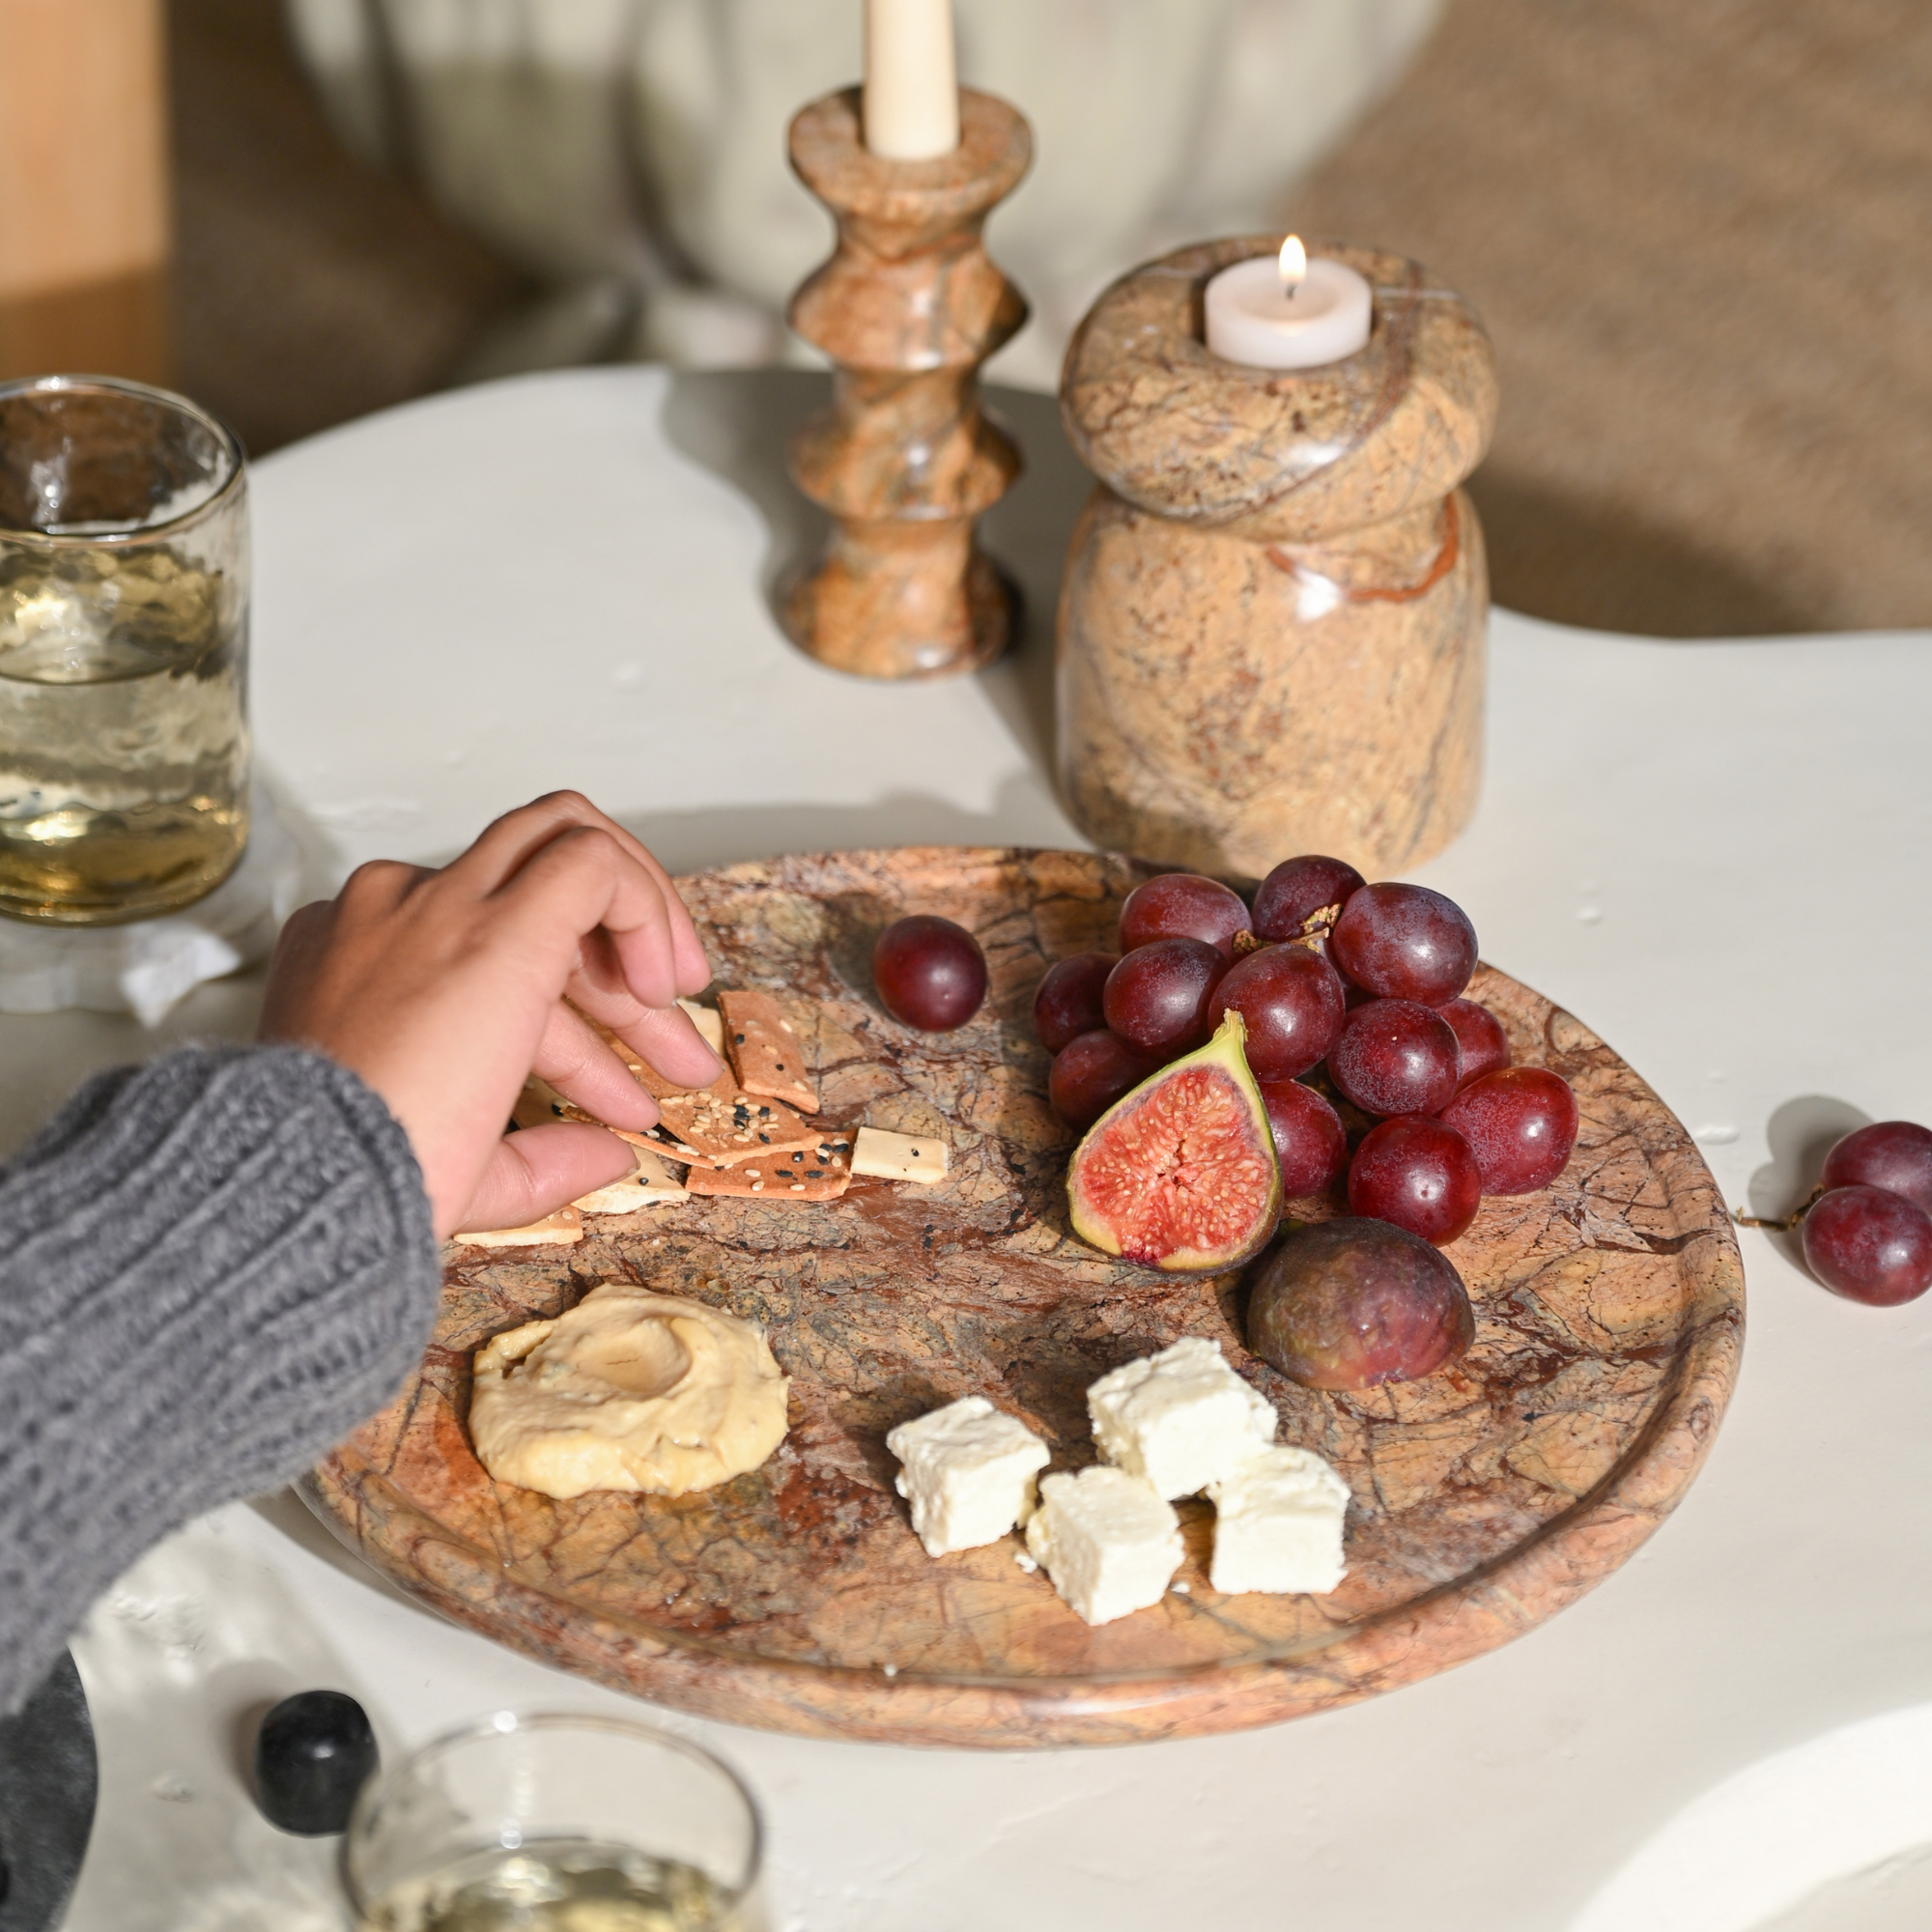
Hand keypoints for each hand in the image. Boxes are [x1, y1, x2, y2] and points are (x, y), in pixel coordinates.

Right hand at [258, 791, 719, 1238]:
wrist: (310, 1183)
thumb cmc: (349, 1182)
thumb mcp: (446, 1164)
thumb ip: (531, 1156)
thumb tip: (604, 1156)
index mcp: (351, 956)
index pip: (481, 951)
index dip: (569, 1026)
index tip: (618, 1091)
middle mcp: (390, 910)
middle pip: (530, 889)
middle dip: (612, 965)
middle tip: (669, 1046)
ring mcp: (440, 904)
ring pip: (564, 843)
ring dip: (641, 920)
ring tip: (684, 1017)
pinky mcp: (500, 919)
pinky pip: (594, 862)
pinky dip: (646, 909)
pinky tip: (659, 989)